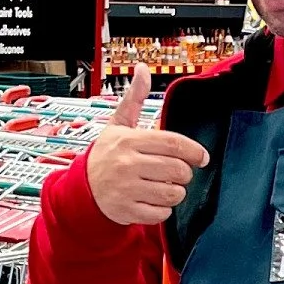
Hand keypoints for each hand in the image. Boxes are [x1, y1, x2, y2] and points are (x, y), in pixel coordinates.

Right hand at [83, 63, 208, 227]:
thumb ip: (134, 99)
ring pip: (173, 193)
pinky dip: (163, 209)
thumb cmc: (104, 155)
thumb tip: (143, 70)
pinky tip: (152, 200)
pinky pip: (162, 213)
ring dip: (175, 191)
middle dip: (183, 173)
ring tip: (164, 186)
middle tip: (176, 172)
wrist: (81, 189)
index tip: (202, 157)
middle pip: (178, 170)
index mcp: (129, 141)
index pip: (174, 144)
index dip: (195, 151)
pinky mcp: (128, 211)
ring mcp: (127, 190)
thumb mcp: (118, 125)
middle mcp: (128, 165)